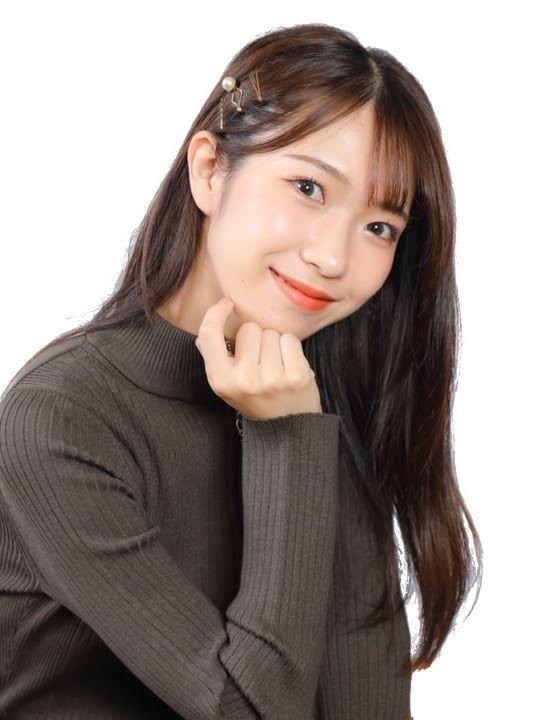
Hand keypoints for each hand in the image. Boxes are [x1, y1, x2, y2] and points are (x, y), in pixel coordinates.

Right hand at [195, 297, 322, 418]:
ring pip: (271, 333)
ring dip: (274, 344)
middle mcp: (244, 381)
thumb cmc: (255, 397)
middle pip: (249, 328)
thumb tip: (211, 322)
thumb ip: (215, 355)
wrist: (287, 428)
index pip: (209, 335)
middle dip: (256, 338)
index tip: (226, 304)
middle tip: (260, 361)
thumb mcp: (227, 382)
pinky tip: (289, 366)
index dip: (216, 313)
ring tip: (276, 366)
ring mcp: (272, 379)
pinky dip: (290, 348)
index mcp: (221, 381)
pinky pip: (290, 339)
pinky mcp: (296, 376)